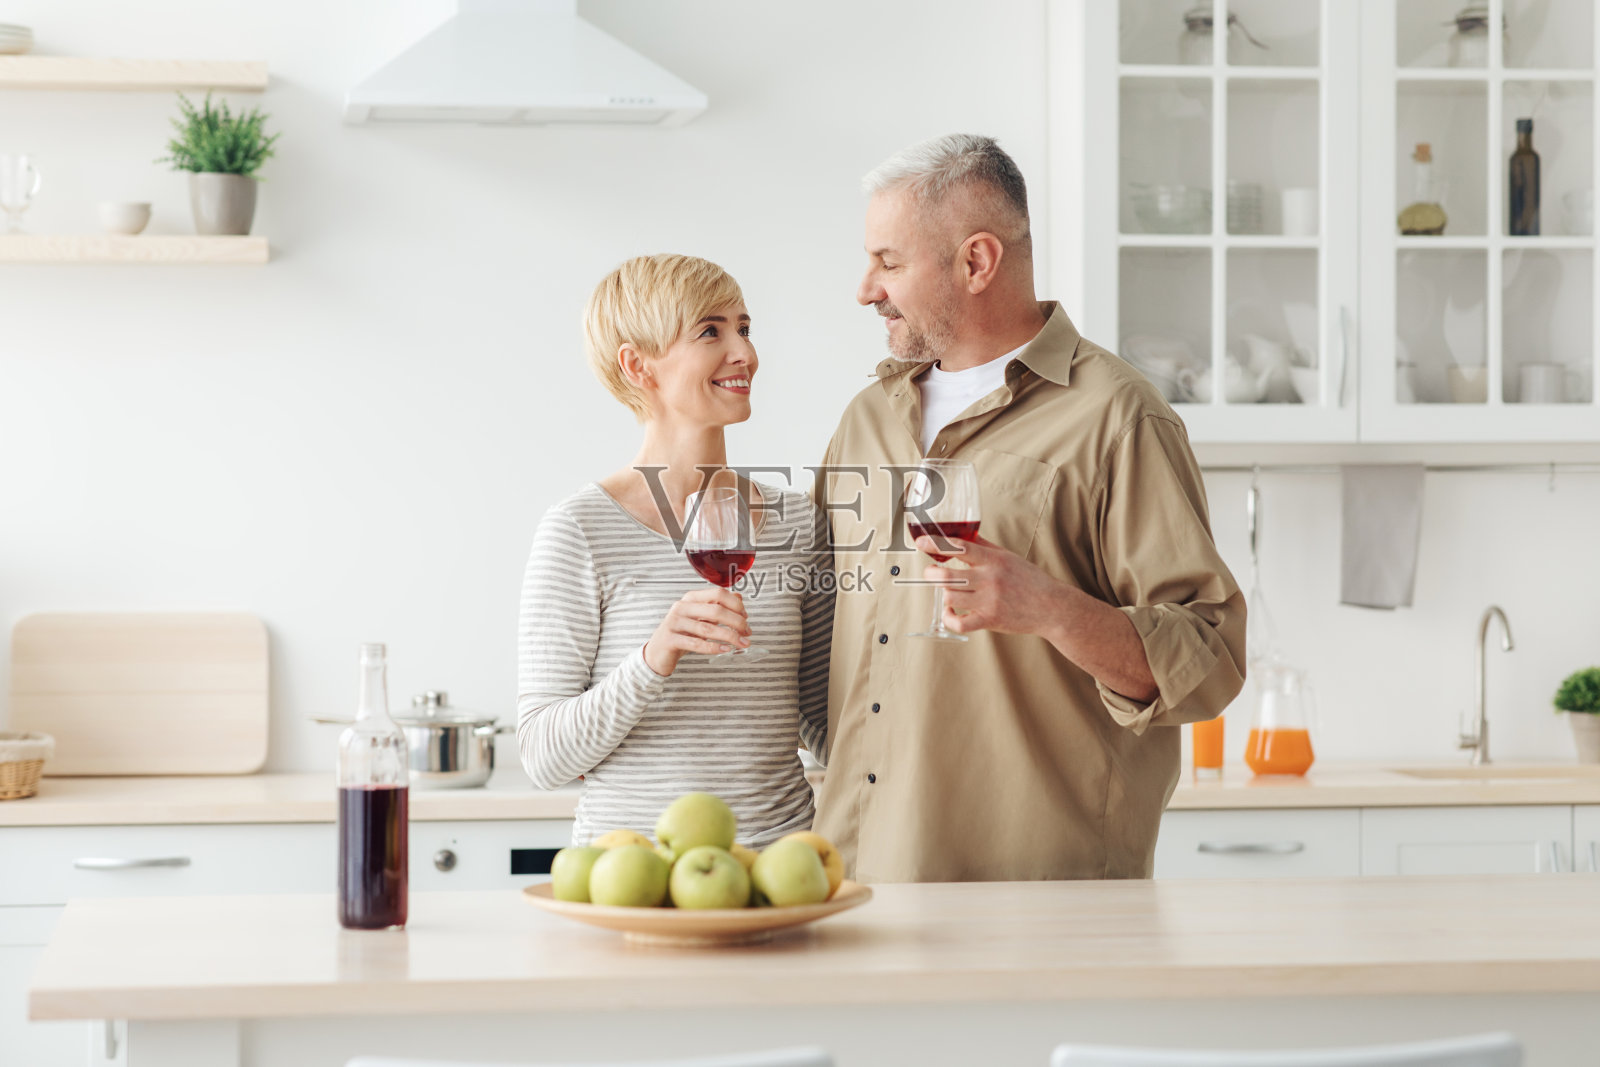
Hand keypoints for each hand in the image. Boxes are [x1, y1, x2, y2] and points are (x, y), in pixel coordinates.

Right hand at [643, 587, 750, 675]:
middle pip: (716, 610)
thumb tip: (738, 597)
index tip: (746, 617)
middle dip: (736, 622)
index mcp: (691, 598)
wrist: (657, 652)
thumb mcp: (700, 617)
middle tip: (747, 633)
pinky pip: (696, 643)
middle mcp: (682, 607)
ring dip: (729, 637)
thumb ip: (717, 606)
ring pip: (708, 628)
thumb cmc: (681, 633)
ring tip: (742, 643)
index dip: (736, 604)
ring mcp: (674, 623)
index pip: (718, 594)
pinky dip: (714, 647)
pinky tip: (726, 650)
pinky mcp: (670, 639)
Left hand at [918, 532, 1065, 638]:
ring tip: (948, 592)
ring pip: (950, 597)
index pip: (959, 547)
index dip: (935, 544)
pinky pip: (959, 623)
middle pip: (947, 575)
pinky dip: (949, 618)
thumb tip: (965, 536)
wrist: (1052, 607)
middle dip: (931, 573)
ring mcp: (989, 601)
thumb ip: (985, 547)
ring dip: (943, 594)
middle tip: (930, 572)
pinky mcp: (990, 620)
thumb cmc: (1030, 580)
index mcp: (994, 560)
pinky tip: (951, 612)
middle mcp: (989, 579)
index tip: (921, 542)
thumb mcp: (1009, 557)